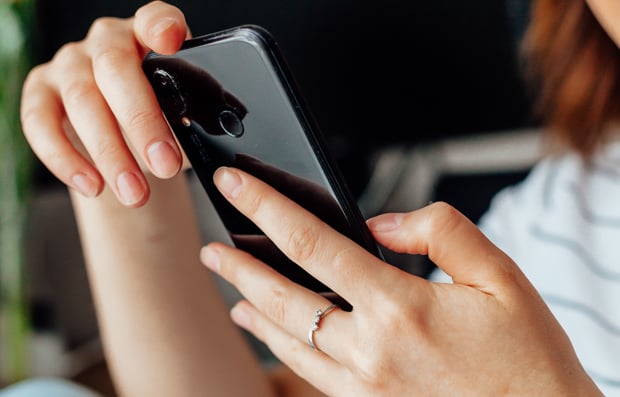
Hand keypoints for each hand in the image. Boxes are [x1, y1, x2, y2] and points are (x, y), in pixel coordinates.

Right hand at [20, 1, 188, 206]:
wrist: (125, 136)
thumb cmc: (162, 117)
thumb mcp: (184, 112)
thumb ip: (194, 115)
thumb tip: (208, 141)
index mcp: (149, 36)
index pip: (155, 19)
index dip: (161, 26)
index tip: (171, 42)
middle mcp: (106, 41)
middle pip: (116, 70)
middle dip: (142, 123)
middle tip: (165, 166)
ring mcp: (69, 64)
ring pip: (82, 101)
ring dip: (110, 153)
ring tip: (136, 194)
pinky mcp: (40, 91)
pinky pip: (40, 123)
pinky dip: (66, 159)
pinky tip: (93, 186)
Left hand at [201, 166, 602, 396]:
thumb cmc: (526, 358)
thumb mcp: (500, 275)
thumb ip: (439, 231)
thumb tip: (382, 222)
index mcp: (400, 307)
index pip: (313, 244)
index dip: (267, 208)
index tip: (237, 187)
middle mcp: (371, 348)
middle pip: (283, 296)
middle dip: (240, 264)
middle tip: (212, 245)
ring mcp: (363, 382)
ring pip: (287, 337)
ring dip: (250, 304)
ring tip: (227, 282)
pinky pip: (308, 369)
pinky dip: (278, 344)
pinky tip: (266, 331)